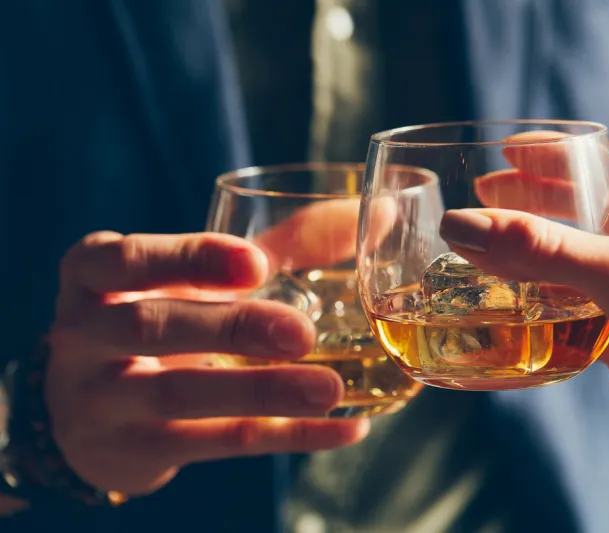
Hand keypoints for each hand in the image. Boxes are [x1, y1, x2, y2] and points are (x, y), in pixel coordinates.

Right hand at [48, 231, 367, 495]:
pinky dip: (284, 434)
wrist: (86, 410)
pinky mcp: (136, 451)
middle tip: (301, 331)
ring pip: (179, 396)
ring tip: (330, 389)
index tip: (256, 262)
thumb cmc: (156, 316)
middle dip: (231, 327)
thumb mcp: (193, 277)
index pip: (127, 260)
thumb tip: (373, 216)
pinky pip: (216, 443)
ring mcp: (102, 401)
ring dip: (260, 392)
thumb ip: (278, 245)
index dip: (190, 259)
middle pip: (151, 327)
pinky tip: (343, 427)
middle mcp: (85, 336)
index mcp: (94, 277)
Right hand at [439, 134, 608, 484]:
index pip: (608, 158)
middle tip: (487, 196)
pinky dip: (543, 297)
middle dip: (535, 197)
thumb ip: (539, 248)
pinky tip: (512, 297)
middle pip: (586, 204)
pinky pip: (576, 302)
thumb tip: (461, 225)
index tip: (508, 151)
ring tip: (489, 243)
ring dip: (535, 249)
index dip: (557, 151)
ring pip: (578, 255)